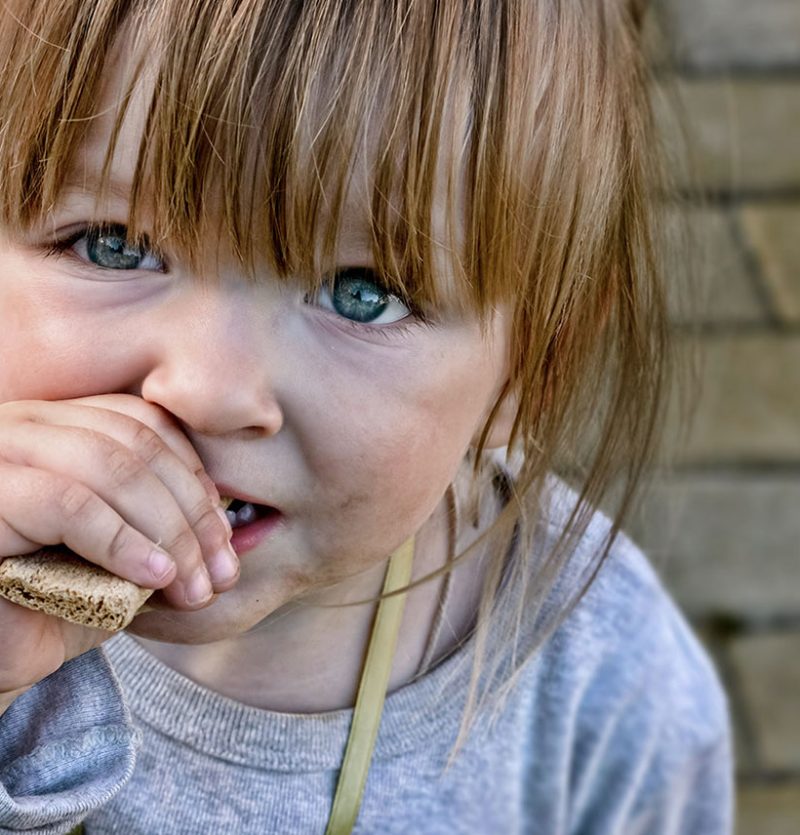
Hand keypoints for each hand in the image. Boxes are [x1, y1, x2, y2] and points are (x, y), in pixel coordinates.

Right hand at [0, 394, 237, 710]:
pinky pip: (69, 504)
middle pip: (135, 442)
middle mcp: (25, 425)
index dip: (195, 478)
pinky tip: (155, 577)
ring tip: (193, 585)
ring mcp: (0, 454)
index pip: (143, 424)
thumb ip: (164, 527)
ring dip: (168, 530)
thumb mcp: (122, 557)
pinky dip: (123, 541)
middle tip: (221, 573)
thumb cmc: (51, 606)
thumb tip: (229, 532)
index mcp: (58, 425)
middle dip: (192, 511)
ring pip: (110, 467)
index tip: (225, 538)